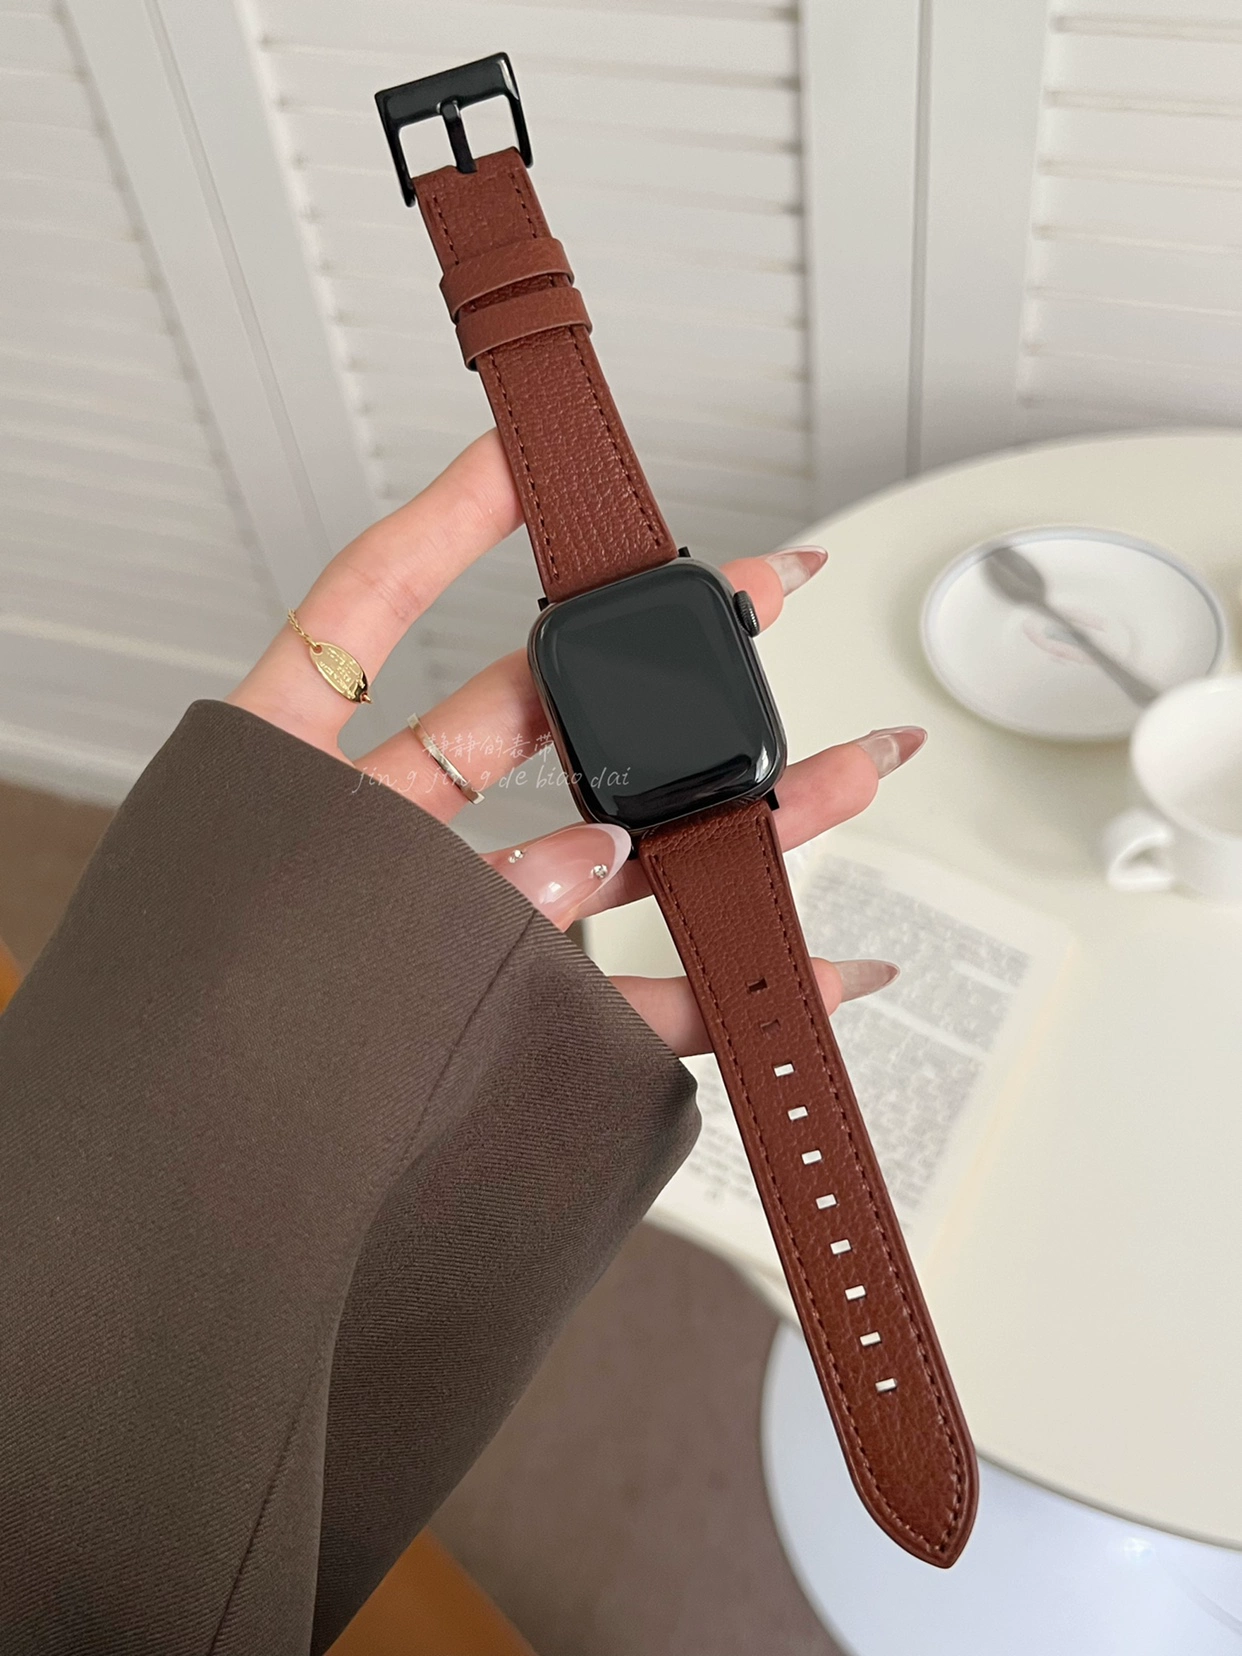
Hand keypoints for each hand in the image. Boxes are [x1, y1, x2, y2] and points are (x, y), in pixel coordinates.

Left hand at [229, 434, 922, 1054]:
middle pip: (538, 721)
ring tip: (844, 775)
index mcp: (280, 780)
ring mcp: (444, 931)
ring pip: (610, 857)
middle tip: (764, 603)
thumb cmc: (179, 1052)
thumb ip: (443, 877)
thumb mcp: (295, 910)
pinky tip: (797, 969)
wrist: (176, 1212)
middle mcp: (373, 843)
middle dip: (661, 665)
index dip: (448, 518)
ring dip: (733, 822)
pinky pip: (615, 1002)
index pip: (364, 610)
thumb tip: (595, 854)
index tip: (530, 454)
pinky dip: (708, 993)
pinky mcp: (493, 1024)